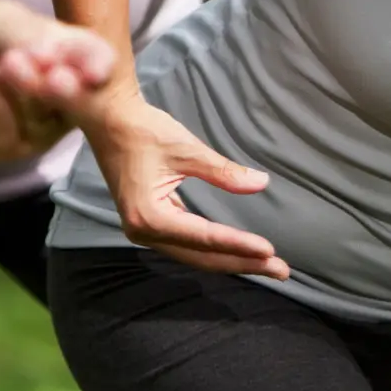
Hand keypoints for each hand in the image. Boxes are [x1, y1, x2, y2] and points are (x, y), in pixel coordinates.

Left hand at [0, 0, 115, 162]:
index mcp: (70, 69)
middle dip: (69, 92)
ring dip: (28, 93)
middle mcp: (57, 106)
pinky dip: (0, 107)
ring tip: (7, 63)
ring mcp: (29, 132)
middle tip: (58, 76)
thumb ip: (39, 37)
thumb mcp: (7, 20)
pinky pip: (7, 136)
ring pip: (43, 123)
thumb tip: (73, 59)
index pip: (97, 72)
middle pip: (77, 106)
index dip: (97, 71)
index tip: (95, 70)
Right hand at [83, 88, 288, 276]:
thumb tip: (261, 183)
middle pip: (202, 256)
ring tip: (268, 265)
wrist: (108, 120)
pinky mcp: (150, 224)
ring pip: (196, 255)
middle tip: (282, 270)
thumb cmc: (144, 130)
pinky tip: (240, 254)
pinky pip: (188, 245)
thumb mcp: (187, 148)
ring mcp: (145, 231)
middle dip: (243, 262)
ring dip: (232, 260)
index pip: (204, 237)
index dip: (239, 244)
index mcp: (149, 216)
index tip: (270, 251)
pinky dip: (215, 250)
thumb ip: (224, 171)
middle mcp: (144, 232)